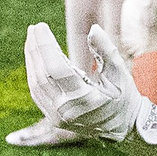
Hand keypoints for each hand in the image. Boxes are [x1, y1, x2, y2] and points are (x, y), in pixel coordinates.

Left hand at [23, 23, 156, 155]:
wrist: (124, 129)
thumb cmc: (125, 99)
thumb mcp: (120, 74)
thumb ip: (106, 51)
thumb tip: (93, 29)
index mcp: (83, 99)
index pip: (56, 69)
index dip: (45, 46)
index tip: (41, 26)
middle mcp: (66, 110)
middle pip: (41, 75)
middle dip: (35, 49)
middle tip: (33, 28)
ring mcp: (57, 117)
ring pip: (36, 84)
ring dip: (31, 60)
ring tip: (32, 39)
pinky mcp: (53, 118)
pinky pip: (38, 93)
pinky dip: (34, 73)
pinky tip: (34, 58)